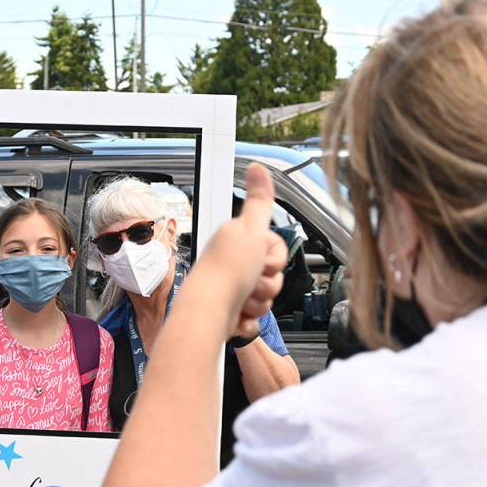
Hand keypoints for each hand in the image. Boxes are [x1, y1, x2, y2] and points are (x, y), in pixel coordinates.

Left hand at [197, 163, 286, 338]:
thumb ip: (259, 201)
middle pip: (274, 275)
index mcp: (238, 240)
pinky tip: (237, 314)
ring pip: (266, 297)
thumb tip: (258, 166)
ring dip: (259, 302)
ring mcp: (232, 288)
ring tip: (242, 299)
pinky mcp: (231, 311)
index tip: (260, 258)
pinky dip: (248, 319)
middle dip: (267, 283)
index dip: (274, 257)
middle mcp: (234, 263)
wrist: (210, 312)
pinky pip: (255, 317)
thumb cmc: (227, 273)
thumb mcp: (250, 229)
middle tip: (250, 280)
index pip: (277, 249)